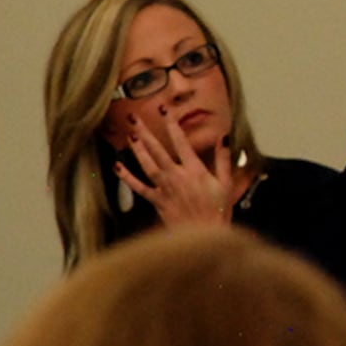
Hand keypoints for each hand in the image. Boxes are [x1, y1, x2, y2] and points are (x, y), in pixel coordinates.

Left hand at [114, 110, 233, 226]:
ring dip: (137, 149)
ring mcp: (165, 189)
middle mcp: (177, 176)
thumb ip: (224, 159)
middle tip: (134, 118)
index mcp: (195, 170)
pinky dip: (127, 176)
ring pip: (146, 164)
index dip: (171, 124)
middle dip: (145, 132)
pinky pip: (139, 187)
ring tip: (129, 135)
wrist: (204, 236)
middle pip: (158, 150)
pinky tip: (118, 166)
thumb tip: (224, 138)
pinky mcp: (157, 201)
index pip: (181, 141)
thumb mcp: (227, 183)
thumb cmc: (219, 211)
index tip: (164, 110)